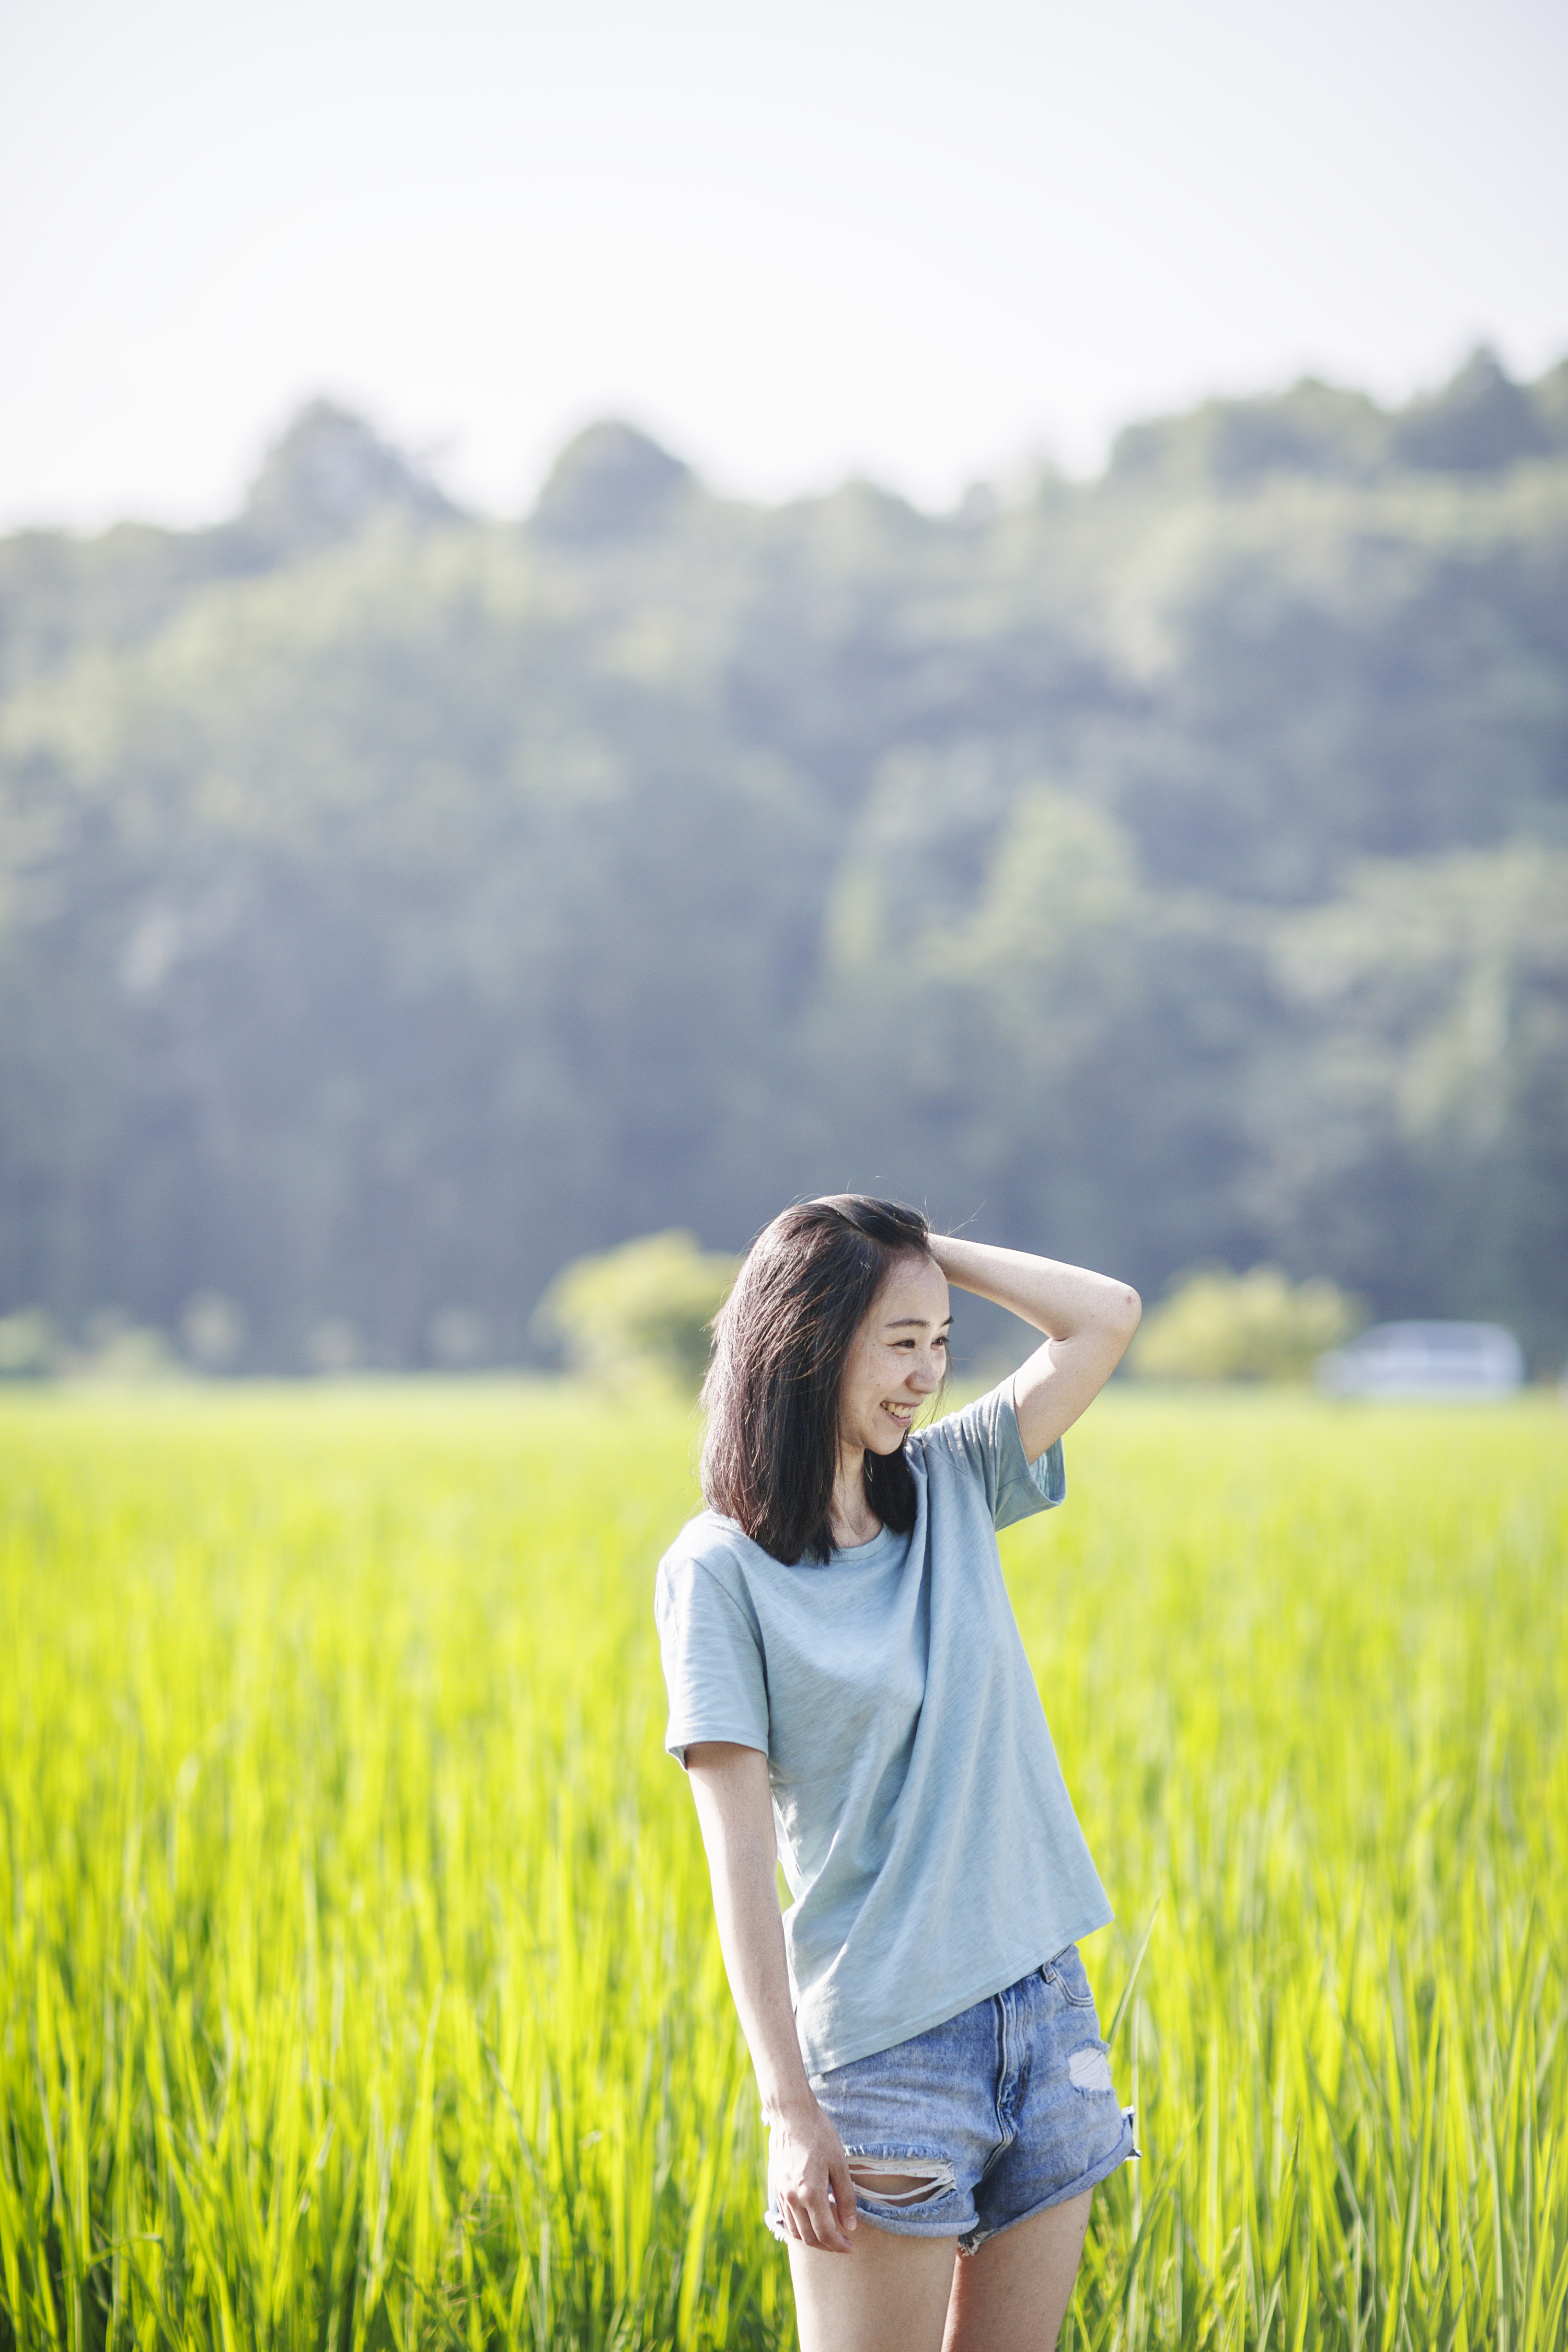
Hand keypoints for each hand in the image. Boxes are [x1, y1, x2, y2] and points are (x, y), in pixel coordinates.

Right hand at [768, 2094, 857, 2252]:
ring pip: (796, 2231)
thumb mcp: (839, 2164)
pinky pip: (787, 2218)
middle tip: (844, 2244)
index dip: (840, 2245)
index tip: (852, 2247)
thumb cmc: (819, 2135)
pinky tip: (812, 2221)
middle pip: (809, 2238)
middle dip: (828, 2247)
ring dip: (813, 2240)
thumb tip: (851, 2226)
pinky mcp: (776, 2187)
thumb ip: (845, 2198)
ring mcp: (781, 2193)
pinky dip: (800, 2227)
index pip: (825, 2233)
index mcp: (810, 2193)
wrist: (792, 2115)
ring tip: (829, 2236)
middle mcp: (792, 2198)